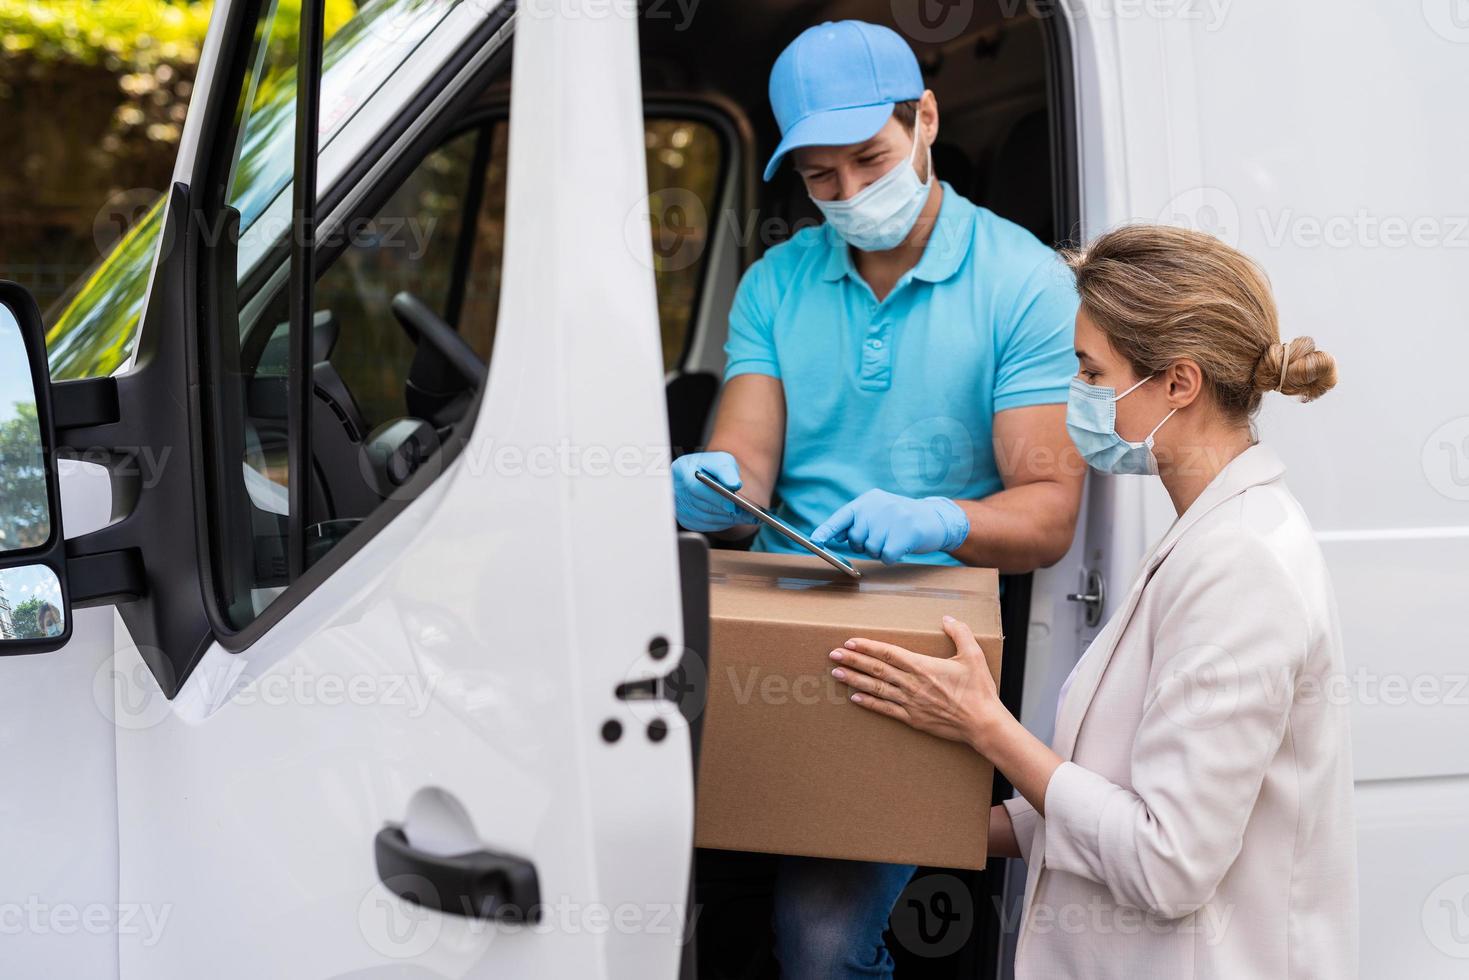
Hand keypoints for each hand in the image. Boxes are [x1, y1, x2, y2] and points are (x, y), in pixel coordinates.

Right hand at [672, 451, 755, 532]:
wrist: (707, 478)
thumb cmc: (713, 467)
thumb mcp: (721, 460)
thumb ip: (727, 469)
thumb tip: (734, 484)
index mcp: (680, 470)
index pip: (695, 487)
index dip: (715, 497)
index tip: (733, 504)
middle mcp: (676, 490)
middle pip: (702, 505)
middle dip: (726, 511)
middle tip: (747, 514)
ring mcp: (679, 507)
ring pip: (706, 518)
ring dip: (728, 519)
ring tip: (748, 518)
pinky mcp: (687, 520)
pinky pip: (707, 525)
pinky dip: (723, 523)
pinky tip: (737, 520)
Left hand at [810, 489, 968, 564]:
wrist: (935, 518)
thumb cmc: (900, 520)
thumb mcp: (877, 514)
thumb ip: (856, 523)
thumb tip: (833, 537)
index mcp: (868, 500)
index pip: (842, 516)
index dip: (827, 530)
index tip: (815, 541)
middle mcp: (879, 506)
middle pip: (856, 540)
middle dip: (865, 545)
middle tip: (883, 537)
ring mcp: (894, 517)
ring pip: (871, 550)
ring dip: (881, 551)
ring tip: (894, 539)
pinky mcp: (907, 531)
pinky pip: (887, 556)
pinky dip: (892, 557)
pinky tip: (902, 546)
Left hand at [827, 617, 1003, 750]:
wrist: (983, 723)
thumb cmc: (979, 690)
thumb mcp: (973, 655)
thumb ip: (960, 633)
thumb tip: (947, 618)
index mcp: (923, 666)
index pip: (888, 653)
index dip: (867, 647)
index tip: (850, 642)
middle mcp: (912, 684)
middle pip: (876, 669)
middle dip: (853, 660)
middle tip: (833, 654)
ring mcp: (910, 702)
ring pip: (876, 688)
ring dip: (855, 679)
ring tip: (837, 673)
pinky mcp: (912, 718)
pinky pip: (885, 709)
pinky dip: (869, 703)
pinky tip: (854, 697)